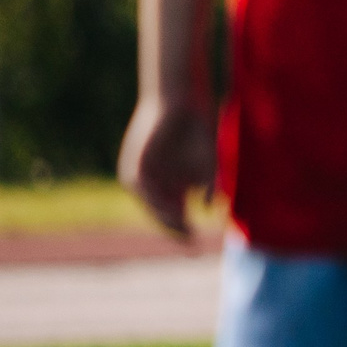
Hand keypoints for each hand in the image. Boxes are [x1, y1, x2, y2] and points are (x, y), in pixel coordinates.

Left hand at [118, 94, 215, 238]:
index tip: (198, 246)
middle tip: (190, 242)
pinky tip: (172, 205)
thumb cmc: (199, 129)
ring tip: (183, 228)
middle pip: (162, 215)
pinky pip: (142, 187)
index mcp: (172, 188)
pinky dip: (155, 198)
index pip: (175, 217)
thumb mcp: (209, 162)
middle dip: (176, 230)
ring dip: (165, 217)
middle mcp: (155, 185)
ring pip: (151, 204)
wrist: (181, 100)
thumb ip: (210, 184)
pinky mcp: (136, 164)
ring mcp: (143, 175)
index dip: (186, 232)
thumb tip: (210, 208)